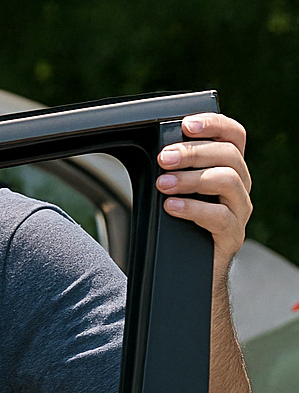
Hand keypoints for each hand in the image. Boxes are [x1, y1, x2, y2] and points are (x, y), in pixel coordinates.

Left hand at [156, 113, 251, 273]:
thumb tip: (152, 149)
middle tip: (163, 158)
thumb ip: (174, 168)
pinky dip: (193, 208)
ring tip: (163, 184)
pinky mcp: (233, 235)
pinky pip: (220, 216)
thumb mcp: (178, 189)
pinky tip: (171, 207)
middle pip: (228, 155)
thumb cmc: (180, 224)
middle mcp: (240, 186)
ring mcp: (240, 210)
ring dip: (191, 178)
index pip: (234, 135)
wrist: (192, 268)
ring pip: (227, 181)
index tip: (186, 124)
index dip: (214, 124)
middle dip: (192, 152)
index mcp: (229, 168)